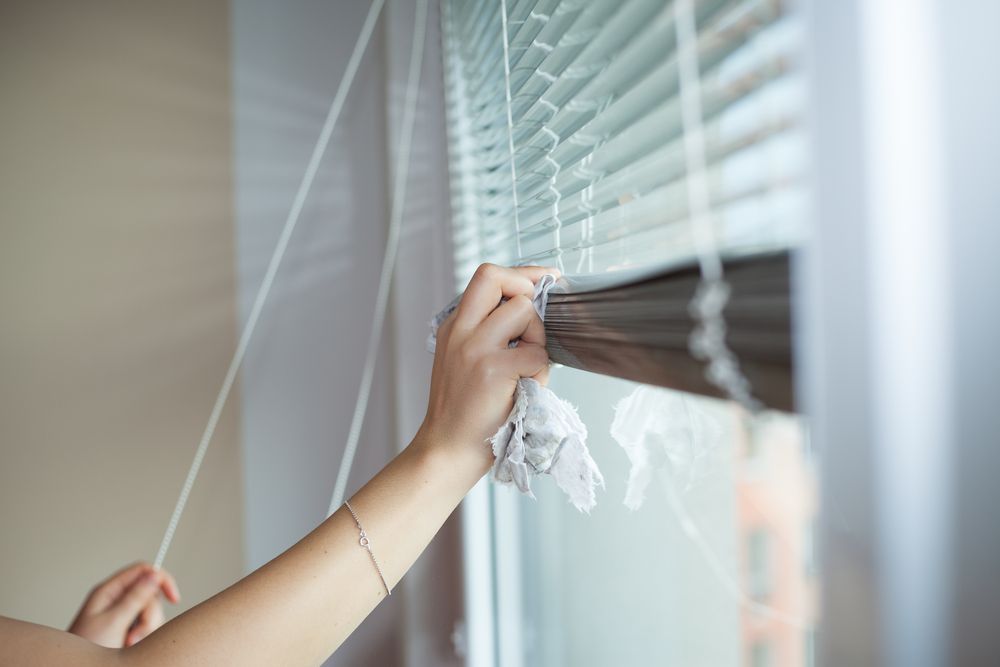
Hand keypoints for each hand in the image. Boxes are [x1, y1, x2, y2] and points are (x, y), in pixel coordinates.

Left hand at [68, 562, 179, 647]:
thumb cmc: (86, 648)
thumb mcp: (113, 622)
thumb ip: (135, 597)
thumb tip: (154, 574)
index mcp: (109, 591)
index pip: (143, 571)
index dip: (161, 580)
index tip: (173, 597)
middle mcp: (116, 600)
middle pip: (150, 594)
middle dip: (149, 616)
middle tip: (134, 636)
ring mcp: (122, 614)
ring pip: (151, 612)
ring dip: (145, 629)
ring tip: (128, 644)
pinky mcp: (126, 628)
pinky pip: (147, 625)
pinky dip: (143, 636)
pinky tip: (129, 646)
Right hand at [422, 264, 557, 465]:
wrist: (448, 450)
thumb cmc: (465, 412)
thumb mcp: (463, 360)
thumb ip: (489, 332)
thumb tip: (532, 308)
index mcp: (455, 326)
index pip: (487, 277)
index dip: (521, 274)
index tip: (543, 280)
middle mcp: (461, 331)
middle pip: (496, 277)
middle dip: (527, 286)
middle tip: (535, 316)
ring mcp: (476, 349)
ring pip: (525, 311)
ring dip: (537, 337)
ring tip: (527, 366)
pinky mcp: (494, 370)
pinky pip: (537, 354)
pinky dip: (540, 371)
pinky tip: (525, 388)